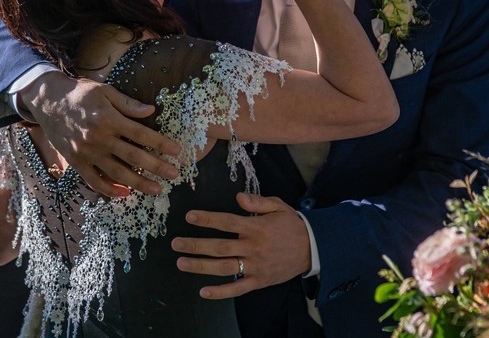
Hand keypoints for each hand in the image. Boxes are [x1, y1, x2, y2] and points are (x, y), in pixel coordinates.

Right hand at [25, 72, 179, 197]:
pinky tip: (125, 193)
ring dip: (139, 184)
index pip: (142, 135)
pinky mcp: (76, 162)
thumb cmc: (79, 93)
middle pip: (134, 157)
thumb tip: (151, 111)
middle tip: (174, 175)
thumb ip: (128, 104)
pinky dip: (110, 190)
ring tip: (156, 189)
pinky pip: (95, 181)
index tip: (177, 152)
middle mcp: (99, 138)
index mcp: (109, 119)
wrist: (47, 101)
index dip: (161, 145)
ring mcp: (87, 153)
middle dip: (157, 167)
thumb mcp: (105, 91)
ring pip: (117, 173)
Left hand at [171, 192, 311, 298]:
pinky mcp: (259, 281)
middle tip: (175, 244)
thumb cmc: (292, 225)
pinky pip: (237, 289)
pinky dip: (220, 292)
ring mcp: (256, 266)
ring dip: (201, 266)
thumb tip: (238, 197)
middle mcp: (253, 248)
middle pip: (220, 247)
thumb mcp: (278, 206)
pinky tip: (203, 292)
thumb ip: (257, 202)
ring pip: (224, 268)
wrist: (313, 249)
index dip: (207, 219)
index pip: (227, 222)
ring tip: (181, 263)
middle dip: (196, 245)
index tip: (190, 217)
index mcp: (256, 227)